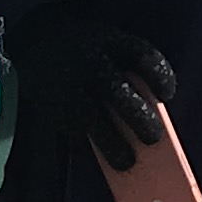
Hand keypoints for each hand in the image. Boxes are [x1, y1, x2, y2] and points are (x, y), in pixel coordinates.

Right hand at [14, 4, 179, 173]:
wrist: (34, 39)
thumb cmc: (85, 50)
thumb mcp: (107, 45)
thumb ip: (127, 71)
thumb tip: (147, 118)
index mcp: (111, 41)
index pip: (145, 57)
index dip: (161, 77)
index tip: (166, 94)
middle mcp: (91, 62)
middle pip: (121, 97)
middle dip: (141, 121)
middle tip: (152, 138)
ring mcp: (70, 86)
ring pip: (96, 123)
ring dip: (114, 146)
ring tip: (126, 162)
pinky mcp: (53, 106)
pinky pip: (74, 130)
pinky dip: (85, 144)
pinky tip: (91, 150)